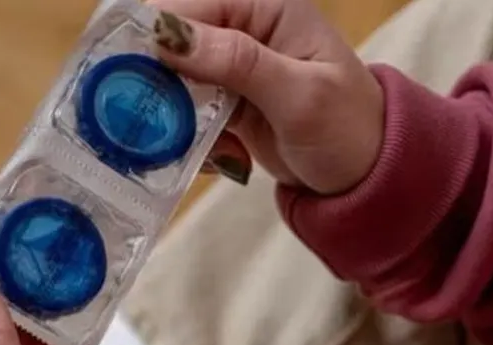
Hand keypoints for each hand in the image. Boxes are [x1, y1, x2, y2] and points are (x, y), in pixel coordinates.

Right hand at [151, 0, 384, 194]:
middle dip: (153, 78)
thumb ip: (239, 62)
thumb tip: (171, 36)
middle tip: (139, 116)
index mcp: (265, 9)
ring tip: (169, 144)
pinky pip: (186, 111)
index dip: (155, 33)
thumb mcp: (300, 95)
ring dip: (166, 113)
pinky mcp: (226, 104)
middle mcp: (244, 31)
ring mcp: (232, 70)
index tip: (124, 69)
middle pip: (173, 41)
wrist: (368, 178)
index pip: (193, 5)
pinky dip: (184, 135)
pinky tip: (204, 157)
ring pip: (173, 79)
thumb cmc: (350, 129)